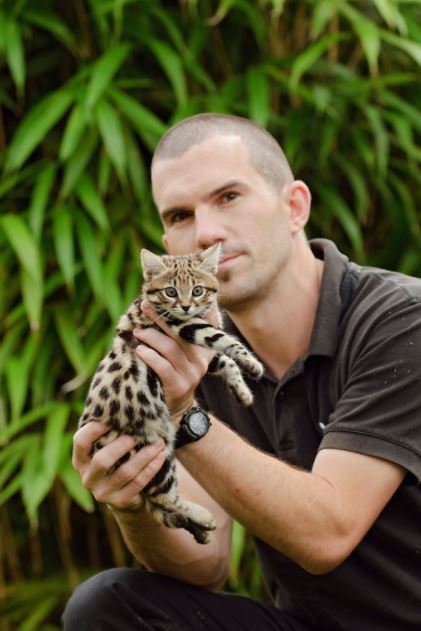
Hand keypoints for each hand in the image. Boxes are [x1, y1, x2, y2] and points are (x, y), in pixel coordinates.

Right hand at [72, 421, 165, 510]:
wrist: (125, 495)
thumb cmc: (117, 460)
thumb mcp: (107, 447)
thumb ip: (109, 431)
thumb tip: (122, 401)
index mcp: (80, 460)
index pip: (80, 442)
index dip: (94, 429)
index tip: (112, 417)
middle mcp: (88, 478)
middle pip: (102, 461)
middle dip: (122, 446)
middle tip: (138, 435)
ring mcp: (102, 493)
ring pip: (125, 472)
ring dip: (145, 455)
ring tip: (159, 442)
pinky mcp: (120, 502)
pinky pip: (138, 483)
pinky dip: (152, 467)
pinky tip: (161, 456)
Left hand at [133, 301, 216, 421]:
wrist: (176, 408)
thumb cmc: (174, 372)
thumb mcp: (183, 354)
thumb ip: (179, 334)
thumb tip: (159, 305)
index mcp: (205, 348)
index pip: (204, 323)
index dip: (193, 307)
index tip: (175, 296)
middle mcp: (201, 359)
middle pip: (183, 332)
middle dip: (162, 317)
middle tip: (145, 307)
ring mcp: (191, 373)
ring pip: (171, 348)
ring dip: (151, 337)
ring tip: (137, 332)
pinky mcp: (178, 385)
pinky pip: (163, 366)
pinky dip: (149, 356)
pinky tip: (139, 351)